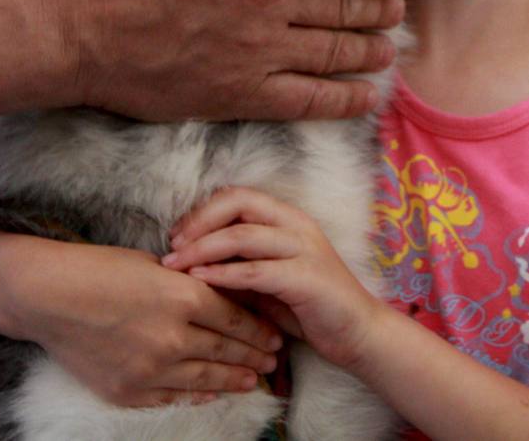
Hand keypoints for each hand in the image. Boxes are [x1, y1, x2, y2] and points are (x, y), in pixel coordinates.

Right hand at [12, 241, 282, 407]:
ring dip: (233, 379)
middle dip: (253, 355)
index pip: (235, 317)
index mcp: (183, 296)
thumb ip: (192, 284)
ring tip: (252, 379)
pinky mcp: (128, 390)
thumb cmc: (102, 269)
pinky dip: (196, 394)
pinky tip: (211, 393)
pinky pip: (172, 396)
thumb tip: (224, 297)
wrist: (49, 297)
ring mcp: (150, 367)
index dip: (259, 329)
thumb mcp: (158, 264)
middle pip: (225, 349)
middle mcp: (171, 335)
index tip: (275, 334)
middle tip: (274, 359)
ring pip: (205, 377)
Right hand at [44, 0, 414, 121]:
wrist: (74, 27)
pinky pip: (314, 100)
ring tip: (385, 46)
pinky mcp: (242, 94)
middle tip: (394, 8)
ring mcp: (258, 48)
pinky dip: (349, 99)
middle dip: (384, 6)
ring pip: (341, 50)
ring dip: (374, 49)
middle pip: (351, 1)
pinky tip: (367, 93)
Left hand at [162, 187, 383, 370]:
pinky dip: (223, 273)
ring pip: (242, 235)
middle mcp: (297, 225)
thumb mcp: (266, 280)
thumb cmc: (309, 306)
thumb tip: (189, 261)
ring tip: (175, 264)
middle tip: (171, 247)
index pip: (239, 196)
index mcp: (288, 218)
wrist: (356, 331)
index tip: (177, 235)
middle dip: (198, 222)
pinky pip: (255, 271)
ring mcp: (304, 248)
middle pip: (238, 204)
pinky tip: (200, 280)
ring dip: (202, 249)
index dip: (203, 211)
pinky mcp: (306, 277)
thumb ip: (237, 265)